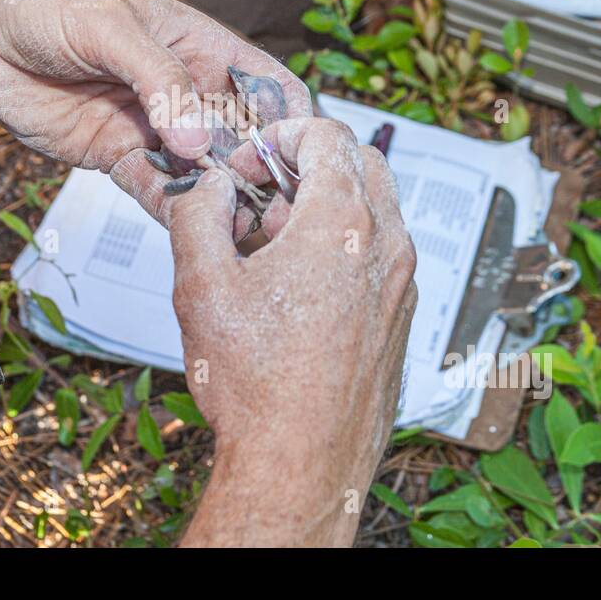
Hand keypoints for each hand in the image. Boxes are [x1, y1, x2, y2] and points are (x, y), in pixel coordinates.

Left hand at [0, 0, 310, 201]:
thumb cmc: (47, 5)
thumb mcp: (113, 28)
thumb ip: (160, 80)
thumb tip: (196, 137)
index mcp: (201, 46)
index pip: (264, 85)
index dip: (286, 118)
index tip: (294, 151)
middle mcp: (185, 91)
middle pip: (241, 138)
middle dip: (258, 170)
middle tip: (269, 202)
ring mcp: (153, 127)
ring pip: (203, 171)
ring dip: (220, 197)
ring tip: (235, 222)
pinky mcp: (118, 158)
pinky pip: (155, 189)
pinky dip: (173, 206)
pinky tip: (187, 219)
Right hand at [167, 118, 417, 546]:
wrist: (301, 465)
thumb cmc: (258, 387)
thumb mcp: (201, 286)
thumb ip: (198, 214)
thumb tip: (208, 187)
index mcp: (343, 224)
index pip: (328, 134)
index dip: (280, 135)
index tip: (249, 163)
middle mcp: (386, 247)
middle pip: (361, 162)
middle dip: (307, 164)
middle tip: (261, 194)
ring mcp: (401, 284)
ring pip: (374, 209)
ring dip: (323, 207)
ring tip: (269, 248)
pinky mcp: (400, 317)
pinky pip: (379, 254)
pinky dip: (342, 246)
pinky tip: (295, 288)